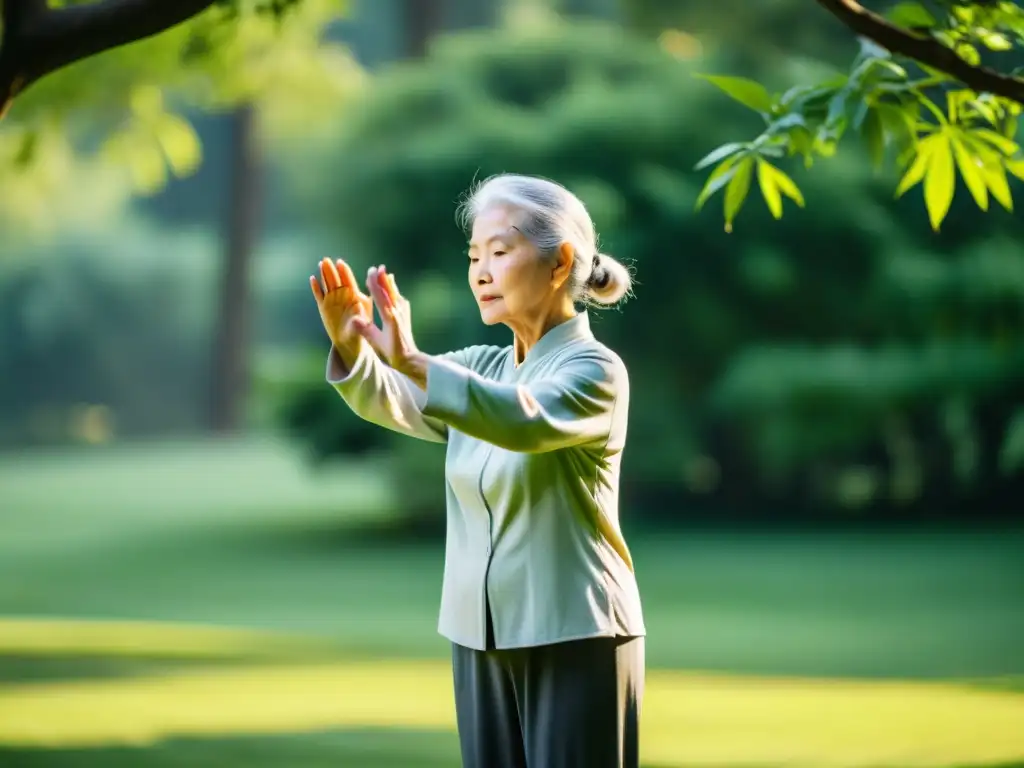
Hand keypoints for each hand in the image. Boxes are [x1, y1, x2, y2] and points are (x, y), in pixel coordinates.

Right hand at [309, 257, 372, 354]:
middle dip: (332, 270)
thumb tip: (359, 307)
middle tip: (327, 259)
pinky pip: (319, 295)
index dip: (344, 272)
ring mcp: (332, 300)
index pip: (349, 281)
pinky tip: (312, 279)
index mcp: (354, 296)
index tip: (340, 263)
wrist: (349, 341)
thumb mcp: (362, 324)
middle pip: (336, 280)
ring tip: (321, 263)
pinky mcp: (323, 307)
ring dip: (324, 274)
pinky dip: (316, 288)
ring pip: (327, 284)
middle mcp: (342, 295)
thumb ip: (360, 315)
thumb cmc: (360, 330)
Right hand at [357, 264, 426, 382]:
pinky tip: (394, 287)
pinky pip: (400, 299)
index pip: (380, 296)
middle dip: (383, 279)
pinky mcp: (406, 315)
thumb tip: (354, 320)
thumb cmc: (391, 351)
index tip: (370, 272)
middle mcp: (398, 312)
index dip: (375, 283)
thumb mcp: (375, 341)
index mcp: (389, 317)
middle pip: (390, 291)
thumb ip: (365, 329)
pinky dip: (395, 291)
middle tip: (378, 267)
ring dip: (389, 282)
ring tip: (385, 272)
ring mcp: (403, 312)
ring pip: (395, 293)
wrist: (409, 358)